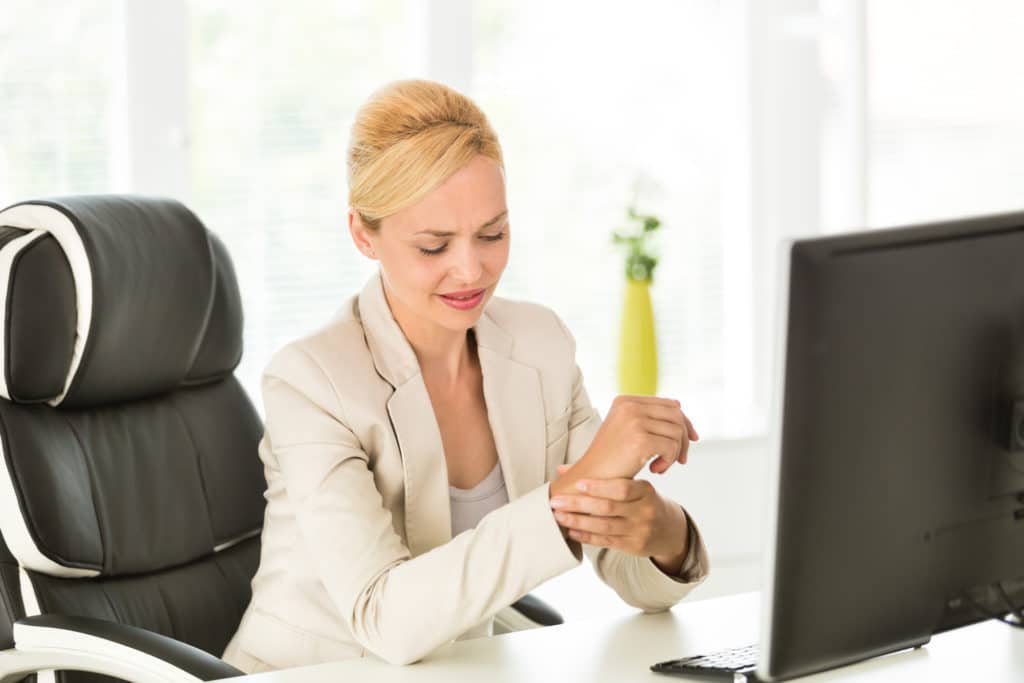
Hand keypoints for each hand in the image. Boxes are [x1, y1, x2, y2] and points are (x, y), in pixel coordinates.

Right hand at [549, 395, 697, 499]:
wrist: (591, 479)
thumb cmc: (611, 459)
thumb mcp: (627, 430)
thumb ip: (649, 416)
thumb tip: (678, 404)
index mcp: (626, 401)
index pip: (669, 404)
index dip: (684, 422)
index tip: (690, 440)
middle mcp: (629, 406)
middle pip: (677, 416)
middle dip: (683, 439)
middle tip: (679, 459)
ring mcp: (634, 422)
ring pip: (677, 432)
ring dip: (674, 453)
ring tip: (660, 466)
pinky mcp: (640, 440)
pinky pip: (671, 447)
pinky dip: (669, 461)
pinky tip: (655, 470)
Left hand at [550, 465, 689, 573]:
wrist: (669, 529)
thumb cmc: (643, 502)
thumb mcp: (633, 486)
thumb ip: (601, 477)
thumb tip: (563, 470)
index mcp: (645, 491)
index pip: (622, 488)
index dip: (599, 486)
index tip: (577, 483)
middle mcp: (645, 511)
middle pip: (608, 507)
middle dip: (579, 504)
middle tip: (556, 501)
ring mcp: (640, 530)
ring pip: (604, 526)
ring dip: (578, 521)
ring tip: (559, 516)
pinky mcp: (634, 546)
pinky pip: (606, 541)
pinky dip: (586, 536)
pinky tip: (571, 531)